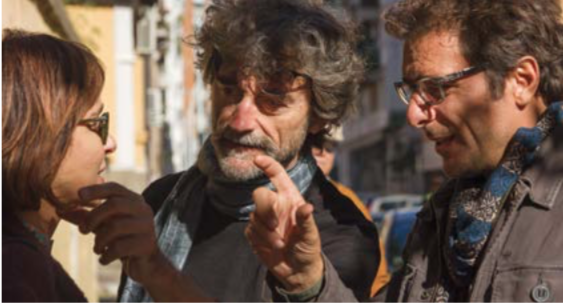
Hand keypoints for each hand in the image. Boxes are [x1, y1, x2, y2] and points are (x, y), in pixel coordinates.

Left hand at [77, 182, 164, 285]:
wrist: (146, 264)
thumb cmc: (122, 239)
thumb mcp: (104, 226)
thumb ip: (86, 217)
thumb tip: (60, 210)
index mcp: (134, 201)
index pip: (115, 188)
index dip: (96, 189)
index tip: (79, 194)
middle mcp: (143, 210)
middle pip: (114, 205)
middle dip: (93, 217)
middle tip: (82, 231)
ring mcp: (147, 226)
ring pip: (115, 227)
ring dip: (99, 240)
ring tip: (97, 248)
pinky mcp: (146, 244)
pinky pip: (119, 247)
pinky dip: (106, 255)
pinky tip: (104, 259)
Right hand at [245, 155, 323, 291]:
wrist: (297, 270)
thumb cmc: (307, 247)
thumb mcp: (311, 235)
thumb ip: (306, 220)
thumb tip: (307, 207)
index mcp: (290, 199)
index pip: (278, 176)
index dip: (268, 165)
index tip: (258, 160)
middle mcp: (275, 205)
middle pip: (259, 194)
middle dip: (264, 209)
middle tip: (274, 225)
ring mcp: (264, 219)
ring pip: (254, 215)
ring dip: (266, 231)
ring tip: (279, 244)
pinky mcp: (254, 233)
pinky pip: (250, 230)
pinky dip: (261, 239)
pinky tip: (272, 247)